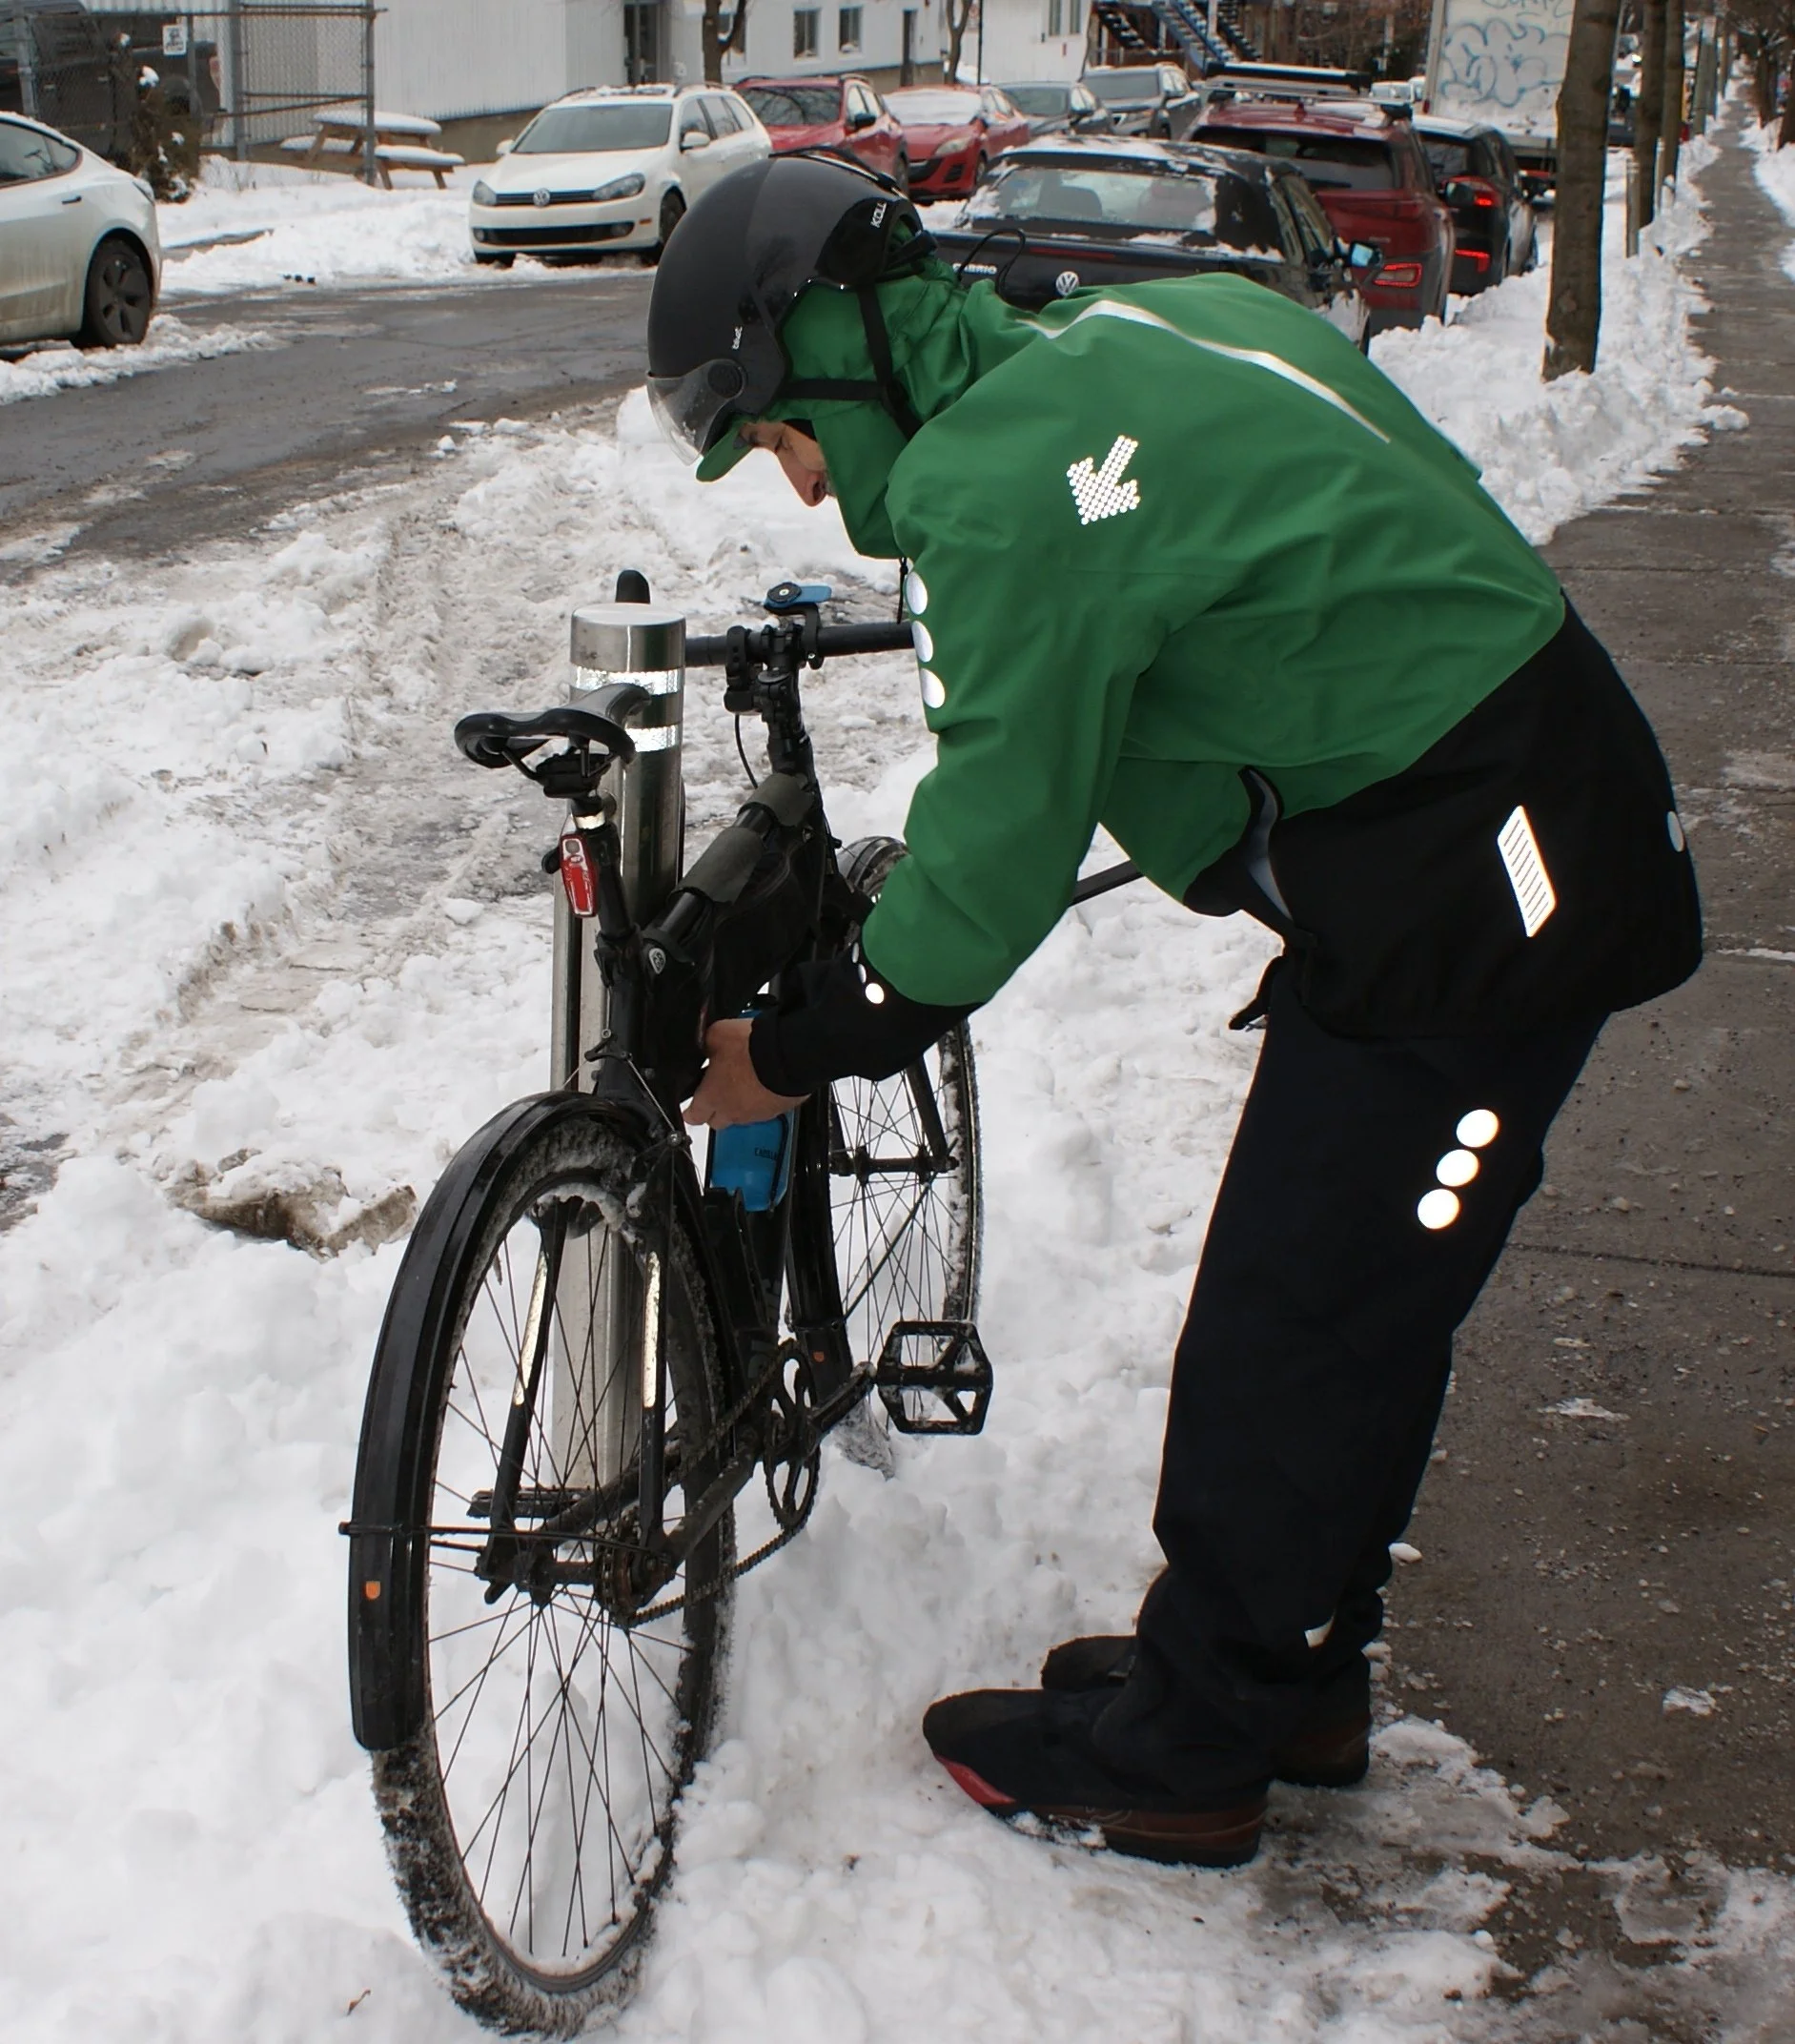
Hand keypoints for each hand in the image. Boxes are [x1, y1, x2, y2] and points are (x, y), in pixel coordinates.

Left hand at [683, 1019, 806, 1130]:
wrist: (789, 1054)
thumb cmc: (752, 1048)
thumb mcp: (717, 1034)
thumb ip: (706, 1044)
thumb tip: (707, 1044)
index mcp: (711, 1097)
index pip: (693, 1116)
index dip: (690, 1111)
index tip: (691, 1107)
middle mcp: (732, 1111)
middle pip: (717, 1121)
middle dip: (715, 1109)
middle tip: (718, 1091)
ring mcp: (756, 1114)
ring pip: (741, 1116)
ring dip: (740, 1104)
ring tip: (745, 1082)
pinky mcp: (777, 1111)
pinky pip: (764, 1110)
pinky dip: (762, 1100)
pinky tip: (764, 1082)